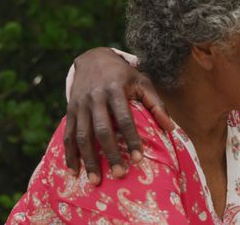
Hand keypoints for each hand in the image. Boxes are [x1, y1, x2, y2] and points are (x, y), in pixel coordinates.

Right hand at [63, 47, 171, 184]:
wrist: (94, 58)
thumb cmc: (125, 75)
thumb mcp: (143, 82)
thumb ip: (156, 104)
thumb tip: (170, 128)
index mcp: (115, 90)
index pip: (124, 119)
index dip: (131, 139)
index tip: (139, 158)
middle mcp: (95, 98)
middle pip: (101, 130)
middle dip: (110, 154)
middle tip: (120, 175)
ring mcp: (80, 105)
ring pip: (82, 136)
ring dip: (88, 160)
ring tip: (96, 181)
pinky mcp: (70, 111)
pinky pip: (68, 135)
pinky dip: (70, 155)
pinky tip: (74, 172)